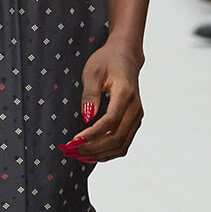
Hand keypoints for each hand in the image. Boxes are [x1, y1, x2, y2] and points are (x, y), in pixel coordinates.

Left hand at [60, 43, 143, 162]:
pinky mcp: (134, 122)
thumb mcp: (92, 71)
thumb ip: (90, 94)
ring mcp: (137, 116)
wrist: (126, 57)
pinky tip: (91, 153)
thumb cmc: (107, 61)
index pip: (110, 121)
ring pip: (121, 145)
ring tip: (79, 154)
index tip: (75, 140)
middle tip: (73, 150)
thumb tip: (87, 117)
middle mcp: (135, 108)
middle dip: (93, 148)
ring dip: (100, 154)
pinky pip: (123, 143)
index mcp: (125, 93)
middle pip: (117, 137)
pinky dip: (108, 152)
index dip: (93, 134)